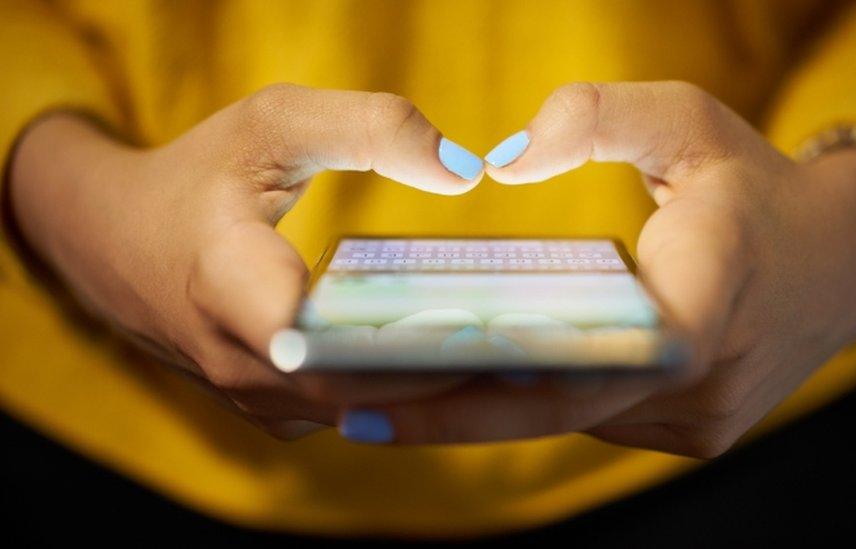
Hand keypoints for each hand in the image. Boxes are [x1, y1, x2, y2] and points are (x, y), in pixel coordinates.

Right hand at [8, 84, 483, 437]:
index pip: (328, 343)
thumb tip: (467, 170)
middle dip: (451, 373)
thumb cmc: (198, 176)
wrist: (113, 240)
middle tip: (541, 346)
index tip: (490, 327)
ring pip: (362, 411)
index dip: (411, 344)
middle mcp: (238, 362)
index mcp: (228, 285)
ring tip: (519, 357)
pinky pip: (350, 412)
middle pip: (362, 389)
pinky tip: (462, 362)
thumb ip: (370, 128)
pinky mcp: (271, 409)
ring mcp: (254, 397)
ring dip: (435, 389)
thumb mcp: (273, 123)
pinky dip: (404, 393)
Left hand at [339, 82, 855, 456]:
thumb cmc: (753, 186)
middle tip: (346, 406)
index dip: (483, 385)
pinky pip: (593, 419)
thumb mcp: (689, 121)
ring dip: (484, 410)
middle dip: (449, 411)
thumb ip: (598, 117)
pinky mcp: (691, 433)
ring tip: (385, 396)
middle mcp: (703, 380)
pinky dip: (531, 405)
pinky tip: (466, 386)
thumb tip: (502, 159)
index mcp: (708, 295)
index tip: (388, 393)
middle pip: (556, 408)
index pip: (588, 358)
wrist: (838, 263)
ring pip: (570, 421)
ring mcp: (699, 420)